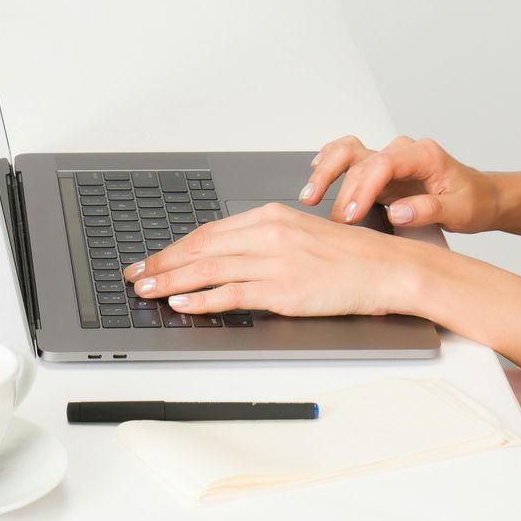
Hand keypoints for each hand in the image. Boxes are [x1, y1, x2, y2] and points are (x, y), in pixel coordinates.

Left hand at [120, 202, 427, 317]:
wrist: (386, 269)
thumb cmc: (348, 256)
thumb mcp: (300, 234)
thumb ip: (263, 240)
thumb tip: (225, 256)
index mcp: (271, 216)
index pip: (209, 232)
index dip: (175, 247)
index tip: (152, 258)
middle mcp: (269, 235)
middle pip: (201, 249)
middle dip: (162, 263)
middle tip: (135, 275)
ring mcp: (275, 263)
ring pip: (209, 271)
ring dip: (171, 281)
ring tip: (146, 291)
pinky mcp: (284, 291)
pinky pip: (233, 295)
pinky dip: (203, 300)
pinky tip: (183, 303)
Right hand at [301, 134, 500, 233]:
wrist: (482, 196)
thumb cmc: (474, 201)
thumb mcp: (460, 210)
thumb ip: (427, 210)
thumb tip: (396, 212)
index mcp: (423, 155)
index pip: (383, 164)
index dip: (363, 188)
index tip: (352, 216)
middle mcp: (402, 151)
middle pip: (360, 159)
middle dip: (342, 189)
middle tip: (333, 221)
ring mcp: (390, 159)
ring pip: (348, 151)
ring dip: (326, 170)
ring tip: (309, 195)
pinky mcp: (381, 171)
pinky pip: (349, 158)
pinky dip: (330, 163)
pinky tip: (315, 174)